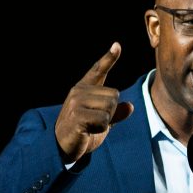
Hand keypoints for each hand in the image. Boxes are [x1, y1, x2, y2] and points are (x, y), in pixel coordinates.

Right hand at [55, 42, 134, 162]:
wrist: (62, 147)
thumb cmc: (83, 131)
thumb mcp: (103, 121)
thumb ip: (116, 112)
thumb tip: (130, 106)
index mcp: (84, 88)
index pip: (98, 70)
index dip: (109, 58)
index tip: (117, 45)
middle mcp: (79, 91)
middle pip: (114, 95)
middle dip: (112, 111)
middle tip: (95, 121)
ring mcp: (76, 103)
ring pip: (110, 107)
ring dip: (106, 121)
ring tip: (91, 126)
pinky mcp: (76, 116)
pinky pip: (104, 120)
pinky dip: (101, 129)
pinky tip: (88, 131)